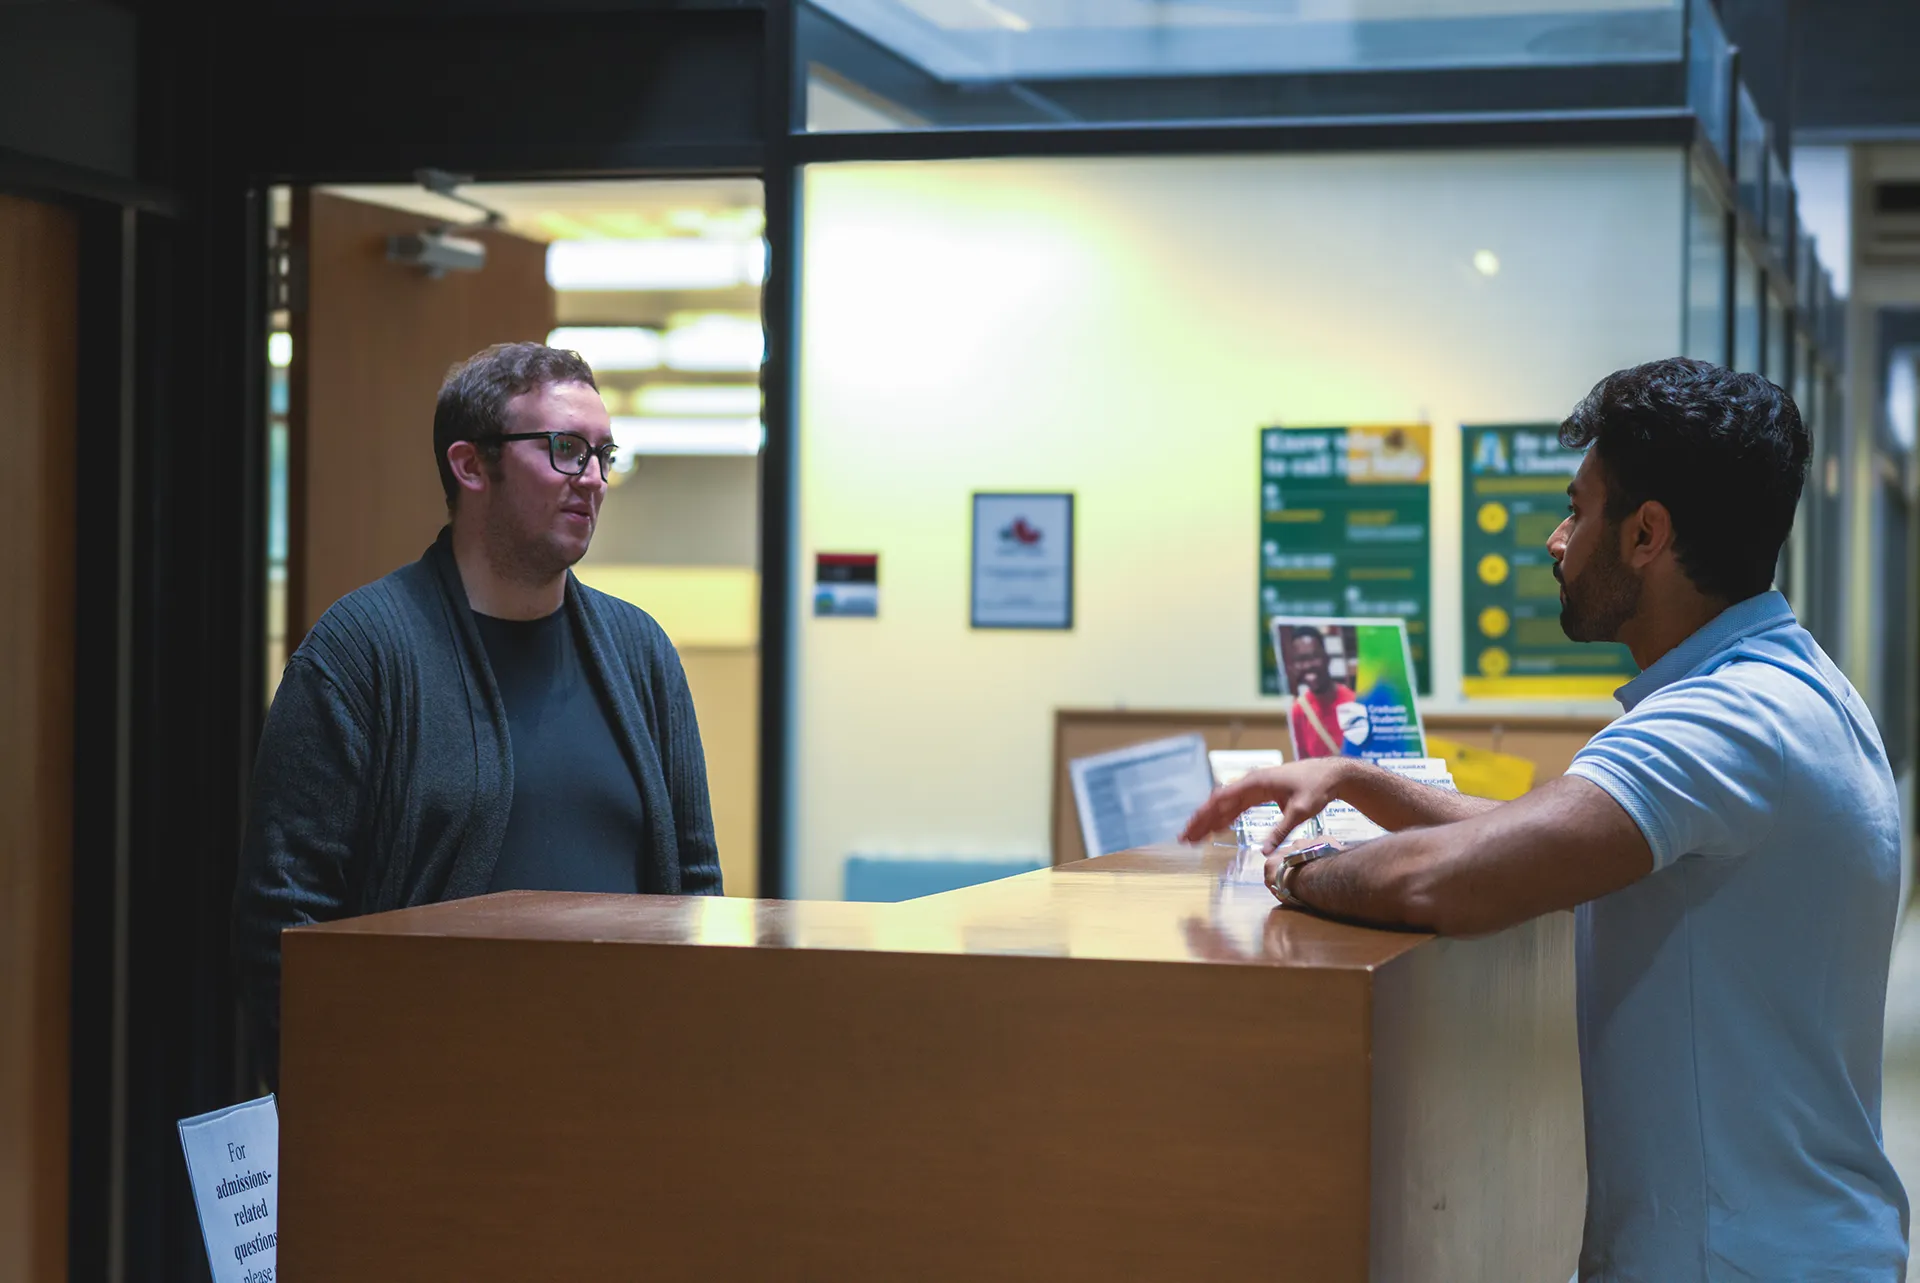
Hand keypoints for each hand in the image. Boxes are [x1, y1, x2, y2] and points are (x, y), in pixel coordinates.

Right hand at [1179, 759, 1350, 853]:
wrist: (1330, 774)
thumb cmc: (1316, 788)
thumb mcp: (1301, 811)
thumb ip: (1281, 830)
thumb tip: (1264, 852)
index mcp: (1255, 782)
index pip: (1222, 799)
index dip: (1205, 815)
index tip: (1192, 829)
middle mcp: (1249, 783)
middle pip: (1218, 802)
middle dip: (1201, 821)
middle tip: (1184, 838)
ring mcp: (1253, 788)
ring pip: (1225, 805)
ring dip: (1210, 820)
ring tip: (1194, 837)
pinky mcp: (1260, 793)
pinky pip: (1237, 806)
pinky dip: (1225, 818)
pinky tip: (1217, 830)